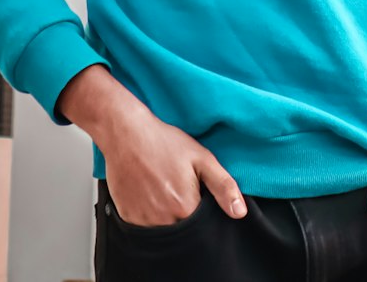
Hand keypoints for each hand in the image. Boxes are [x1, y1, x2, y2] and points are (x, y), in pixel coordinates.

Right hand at [103, 105, 247, 226]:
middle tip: (178, 188)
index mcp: (185, 207)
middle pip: (183, 230)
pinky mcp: (128, 220)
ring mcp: (143, 222)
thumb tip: (240, 213)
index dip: (203, 210)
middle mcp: (164, 221)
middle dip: (186, 215)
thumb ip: (223, 186)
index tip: (197, 194)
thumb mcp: (201, 158)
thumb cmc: (165, 143)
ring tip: (164, 189)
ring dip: (168, 217)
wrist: (127, 134)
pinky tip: (150, 194)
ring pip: (164, 231)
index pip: (203, 226)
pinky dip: (150, 216)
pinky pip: (145, 228)